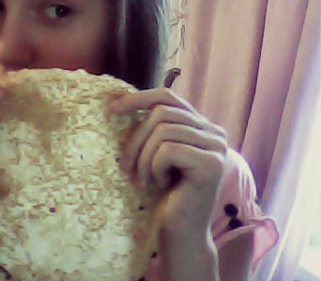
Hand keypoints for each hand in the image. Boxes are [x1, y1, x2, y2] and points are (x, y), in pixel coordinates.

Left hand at [109, 88, 227, 234]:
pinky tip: (159, 184)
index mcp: (202, 125)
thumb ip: (151, 126)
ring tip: (144, 179)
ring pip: (162, 130)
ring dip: (143, 157)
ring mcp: (216, 148)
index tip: (113, 108)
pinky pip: (167, 149)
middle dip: (135, 138)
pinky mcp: (211, 164)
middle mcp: (214, 133)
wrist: (178, 232)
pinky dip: (154, 167)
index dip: (138, 98)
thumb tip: (117, 98)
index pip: (167, 96)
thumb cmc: (162, 193)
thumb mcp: (154, 152)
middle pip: (161, 112)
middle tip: (126, 166)